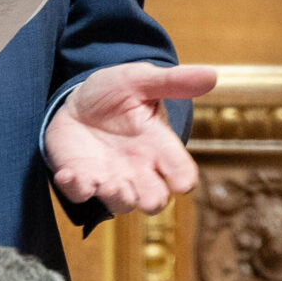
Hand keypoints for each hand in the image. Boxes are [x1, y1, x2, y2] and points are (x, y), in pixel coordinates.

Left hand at [45, 62, 217, 214]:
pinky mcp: (81, 180)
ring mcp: (110, 178)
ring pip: (120, 205)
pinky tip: (69, 174)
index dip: (184, 179)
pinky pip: (79, 194)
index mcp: (159, 146)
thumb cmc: (115, 93)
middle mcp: (138, 169)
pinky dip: (75, 188)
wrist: (76, 101)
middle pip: (155, 200)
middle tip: (142, 191)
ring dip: (117, 198)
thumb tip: (213, 75)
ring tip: (108, 184)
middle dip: (151, 200)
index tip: (182, 182)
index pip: (181, 170)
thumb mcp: (140, 80)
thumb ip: (172, 81)